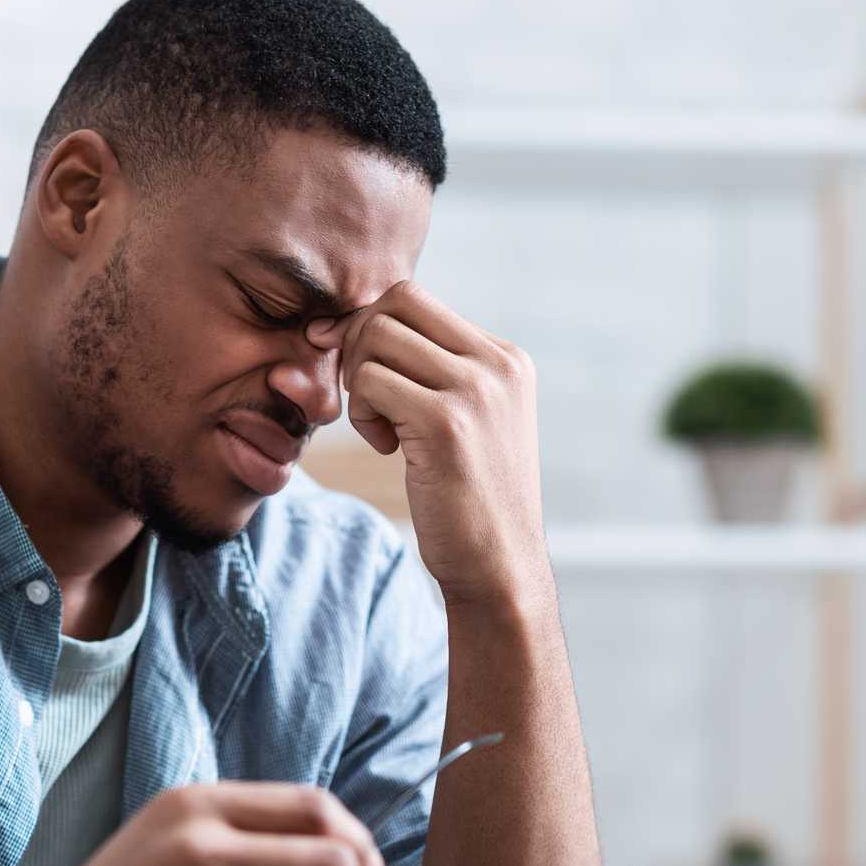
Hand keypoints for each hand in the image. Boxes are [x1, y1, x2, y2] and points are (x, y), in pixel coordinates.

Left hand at [315, 282, 547, 609]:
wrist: (499, 566)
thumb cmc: (472, 499)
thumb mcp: (472, 421)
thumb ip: (438, 372)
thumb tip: (362, 323)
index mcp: (508, 358)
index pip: (418, 300)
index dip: (372, 326)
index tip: (358, 371)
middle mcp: (498, 365)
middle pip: (396, 303)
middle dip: (359, 342)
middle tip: (364, 397)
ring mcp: (475, 390)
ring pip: (377, 338)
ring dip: (359, 382)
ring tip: (381, 428)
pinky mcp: (445, 423)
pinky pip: (369, 382)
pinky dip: (361, 414)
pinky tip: (386, 448)